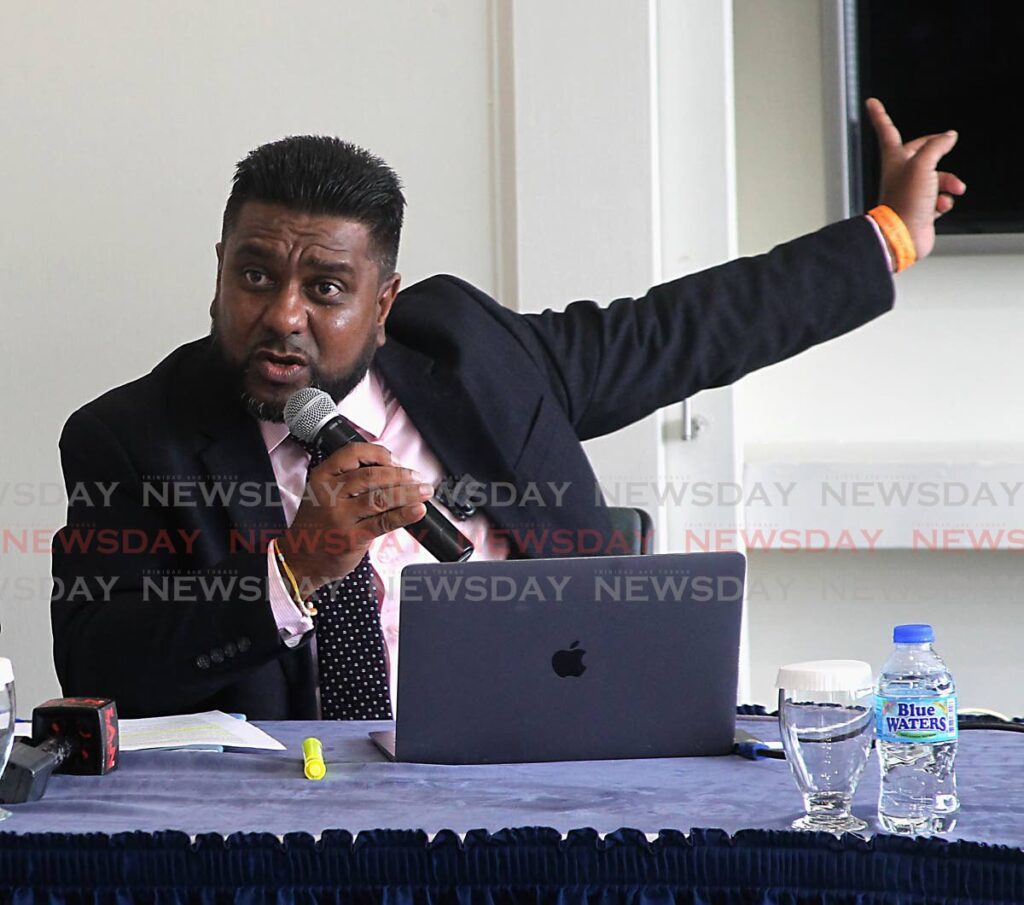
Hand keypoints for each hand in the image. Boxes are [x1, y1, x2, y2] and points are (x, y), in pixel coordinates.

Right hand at [278, 442, 432, 594]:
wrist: (300, 558)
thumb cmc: (318, 523)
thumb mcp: (323, 492)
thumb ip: (350, 479)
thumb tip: (392, 470)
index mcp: (322, 476)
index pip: (353, 453)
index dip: (379, 454)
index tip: (396, 460)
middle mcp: (329, 494)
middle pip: (372, 476)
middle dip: (401, 475)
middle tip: (417, 478)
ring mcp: (340, 516)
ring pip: (381, 498)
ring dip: (408, 493)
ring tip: (424, 492)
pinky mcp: (352, 537)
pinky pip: (383, 522)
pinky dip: (404, 514)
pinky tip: (417, 510)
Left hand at [866, 97, 965, 259]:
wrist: (903, 236)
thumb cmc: (905, 203)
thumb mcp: (923, 165)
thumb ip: (936, 146)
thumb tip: (948, 136)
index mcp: (894, 160)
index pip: (886, 131)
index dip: (880, 115)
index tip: (871, 103)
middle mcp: (900, 175)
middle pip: (922, 154)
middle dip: (939, 153)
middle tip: (948, 147)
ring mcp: (909, 193)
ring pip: (935, 178)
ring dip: (948, 182)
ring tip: (952, 189)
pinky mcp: (919, 210)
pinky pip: (937, 199)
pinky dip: (943, 201)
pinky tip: (941, 206)